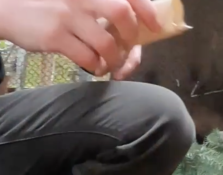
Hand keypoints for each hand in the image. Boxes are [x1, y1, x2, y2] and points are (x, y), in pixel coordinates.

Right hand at [0, 0, 160, 75]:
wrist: (5, 8)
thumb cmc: (45, 4)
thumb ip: (98, 7)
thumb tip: (131, 30)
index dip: (147, 10)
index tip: (155, 26)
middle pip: (122, 14)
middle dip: (132, 36)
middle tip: (128, 48)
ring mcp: (68, 16)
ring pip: (107, 43)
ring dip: (114, 59)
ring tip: (109, 64)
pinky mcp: (55, 36)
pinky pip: (88, 58)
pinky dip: (96, 67)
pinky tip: (93, 67)